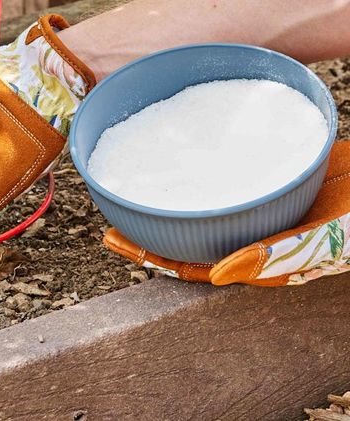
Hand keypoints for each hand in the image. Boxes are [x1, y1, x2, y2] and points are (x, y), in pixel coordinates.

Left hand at [105, 141, 349, 285]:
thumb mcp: (323, 238)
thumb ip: (275, 255)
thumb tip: (216, 275)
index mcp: (261, 259)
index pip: (196, 263)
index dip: (156, 256)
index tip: (118, 242)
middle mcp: (253, 236)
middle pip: (189, 238)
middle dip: (149, 234)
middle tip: (109, 222)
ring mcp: (258, 209)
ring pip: (202, 211)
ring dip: (166, 203)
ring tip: (131, 187)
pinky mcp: (266, 181)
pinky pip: (222, 181)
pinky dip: (194, 174)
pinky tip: (178, 157)